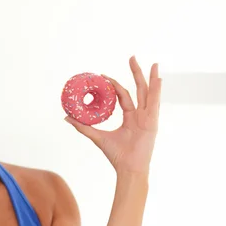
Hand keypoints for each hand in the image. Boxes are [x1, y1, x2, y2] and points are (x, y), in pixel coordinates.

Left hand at [64, 56, 161, 174]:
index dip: (114, 84)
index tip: (104, 76)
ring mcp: (148, 118)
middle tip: (132, 57)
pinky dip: (157, 90)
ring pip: (149, 94)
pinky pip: (154, 103)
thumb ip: (83, 127)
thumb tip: (67, 117)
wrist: (128, 168)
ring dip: (151, 78)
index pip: (124, 96)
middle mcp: (140, 115)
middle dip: (136, 73)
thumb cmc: (116, 156)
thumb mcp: (98, 137)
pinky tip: (158, 78)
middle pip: (139, 89)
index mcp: (131, 117)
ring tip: (153, 63)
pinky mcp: (152, 122)